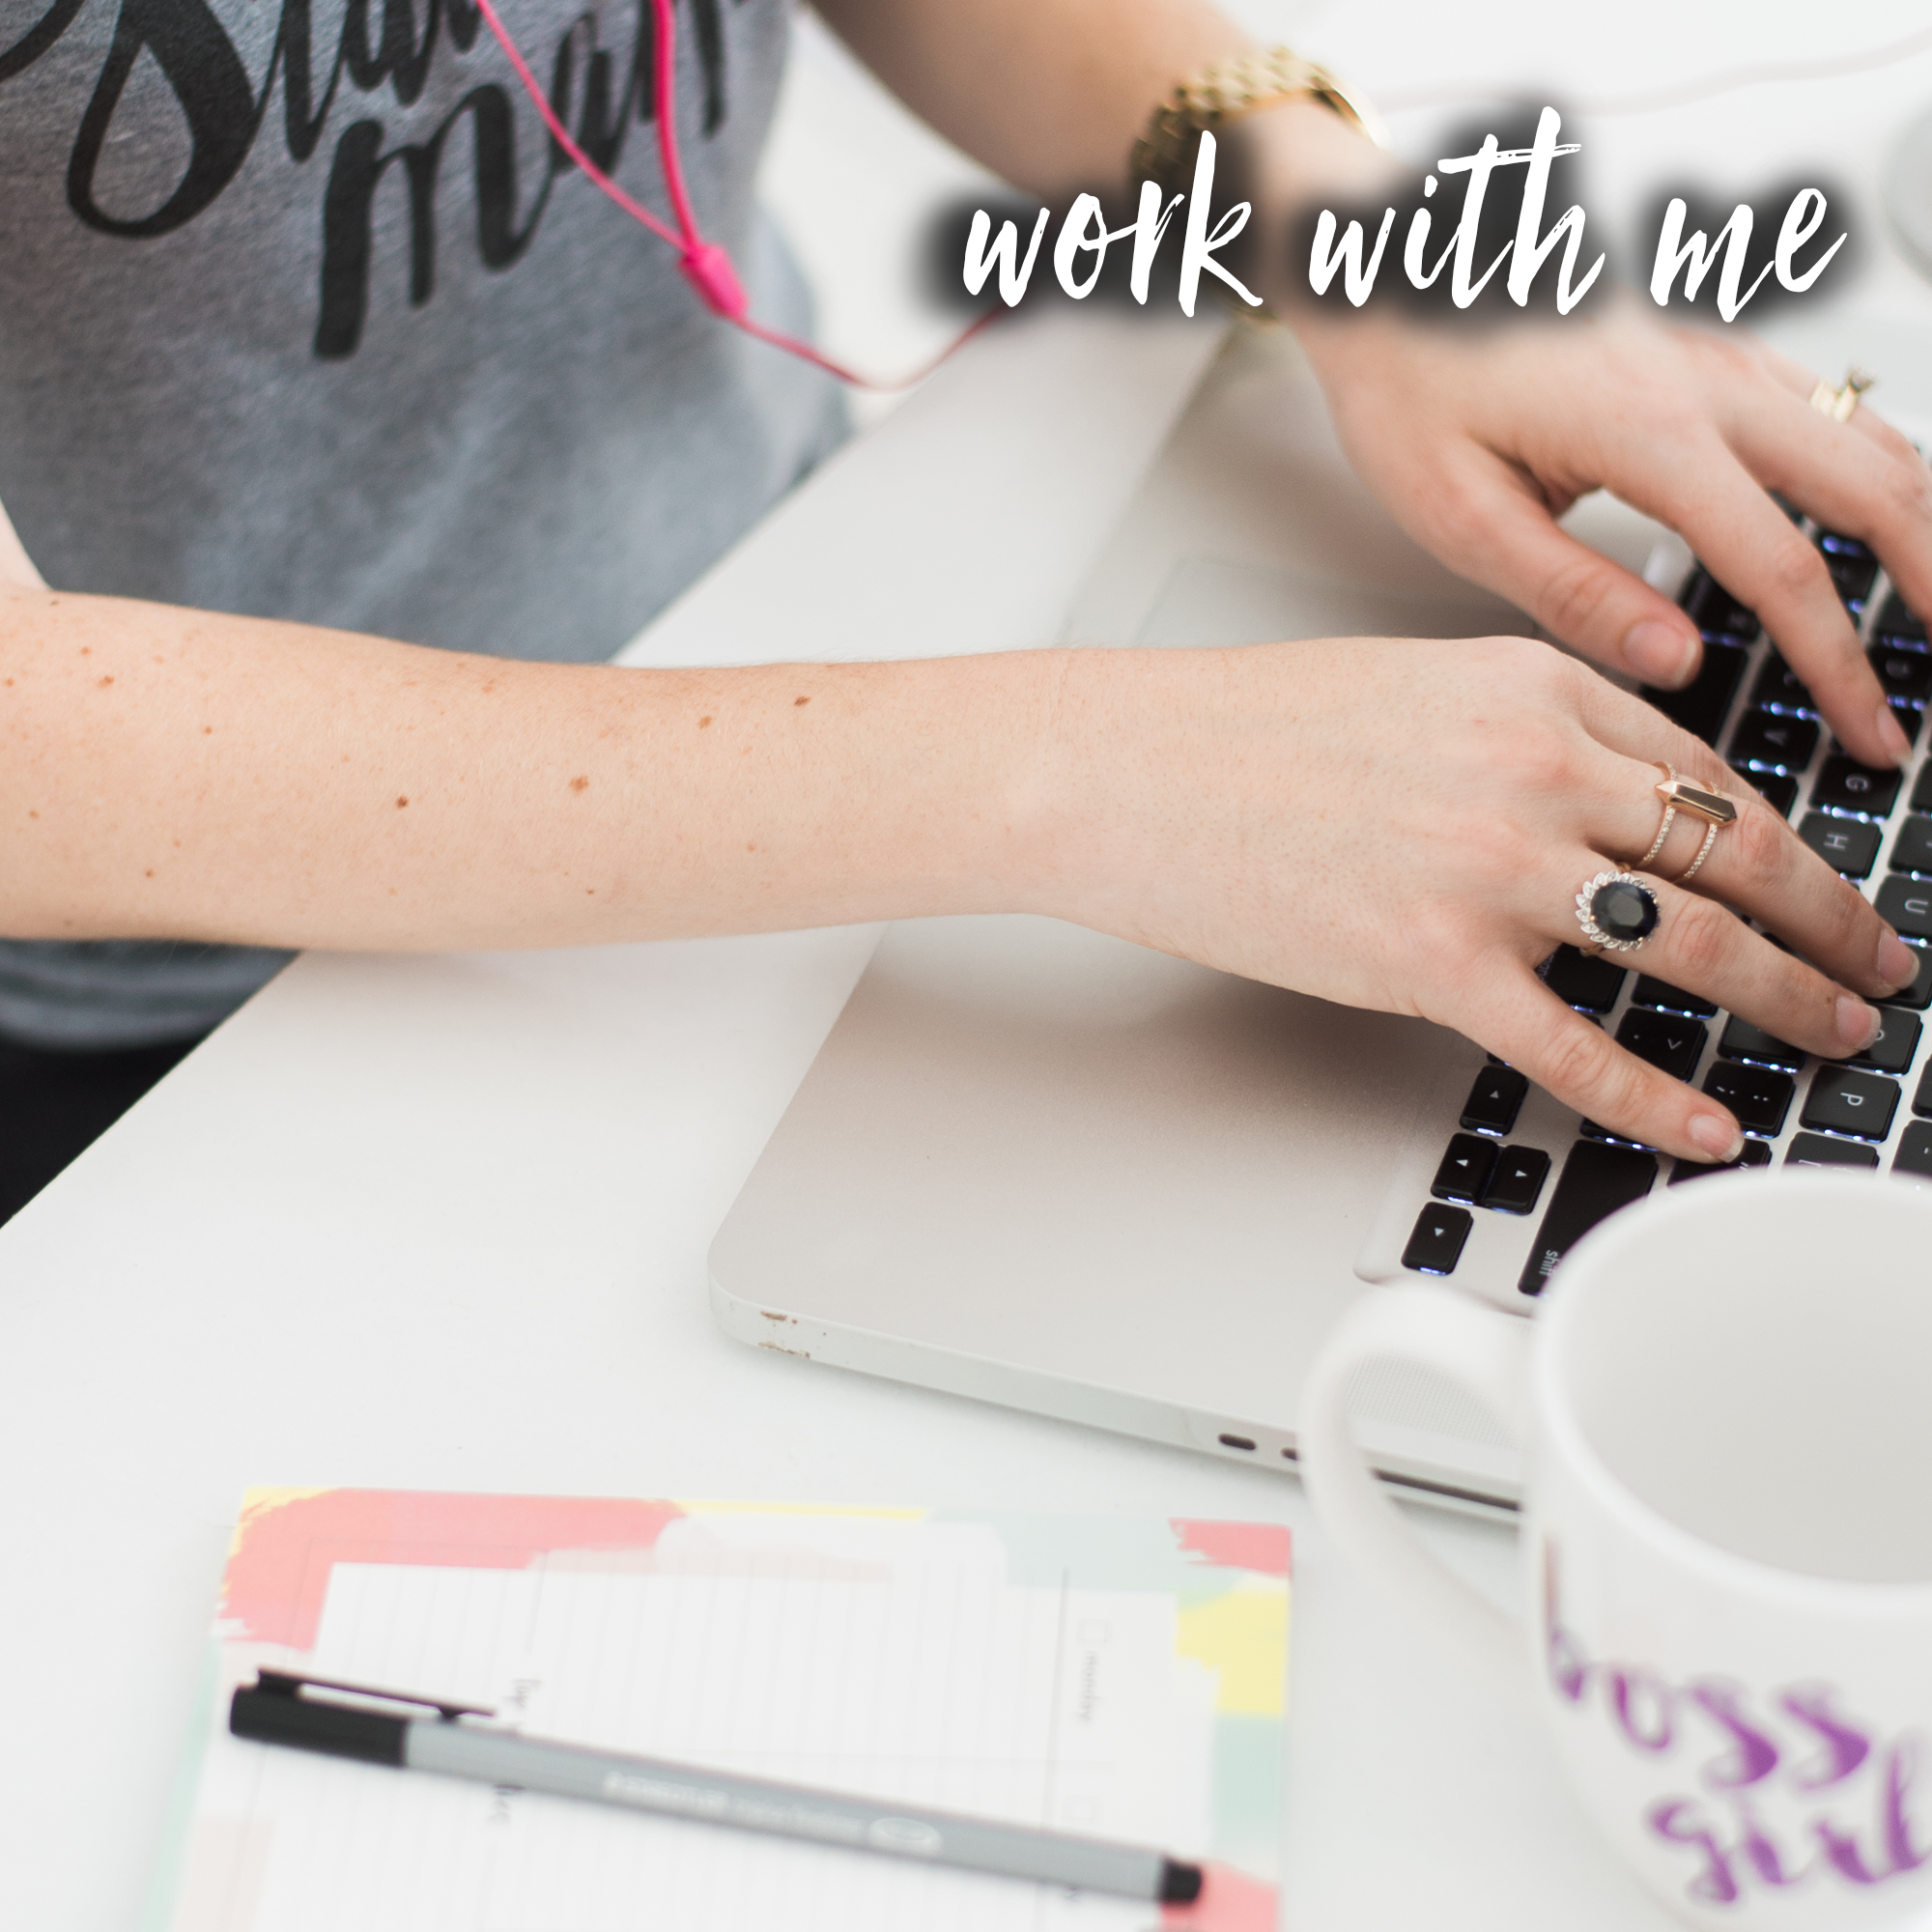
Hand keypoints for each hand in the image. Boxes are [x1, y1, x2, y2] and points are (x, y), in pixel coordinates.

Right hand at [1036, 634, 1919, 1161]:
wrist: (1126, 770)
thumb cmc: (1240, 731)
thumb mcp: (1413, 687)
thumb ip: (1528, 731)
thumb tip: (1610, 802)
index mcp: (1534, 686)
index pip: (1708, 771)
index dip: (1794, 842)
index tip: (1829, 884)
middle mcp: (1534, 767)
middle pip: (1732, 857)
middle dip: (1830, 924)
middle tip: (1876, 970)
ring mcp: (1488, 868)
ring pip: (1688, 948)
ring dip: (1781, 1000)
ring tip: (1827, 1035)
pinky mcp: (1428, 962)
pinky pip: (1578, 1046)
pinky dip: (1657, 1097)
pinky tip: (1706, 1123)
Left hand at [1292, 301, 1923, 770]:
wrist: (1385, 270)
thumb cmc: (1404, 378)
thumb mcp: (1461, 513)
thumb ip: (1571, 590)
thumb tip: (1673, 658)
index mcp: (1645, 431)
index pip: (1780, 568)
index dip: (1837, 664)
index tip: (1867, 731)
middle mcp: (1704, 380)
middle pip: (1875, 485)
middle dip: (1931, 583)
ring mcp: (1717, 354)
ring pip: (1872, 433)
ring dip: (1921, 521)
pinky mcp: (1708, 347)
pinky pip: (1831, 407)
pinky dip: (1880, 468)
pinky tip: (1880, 518)